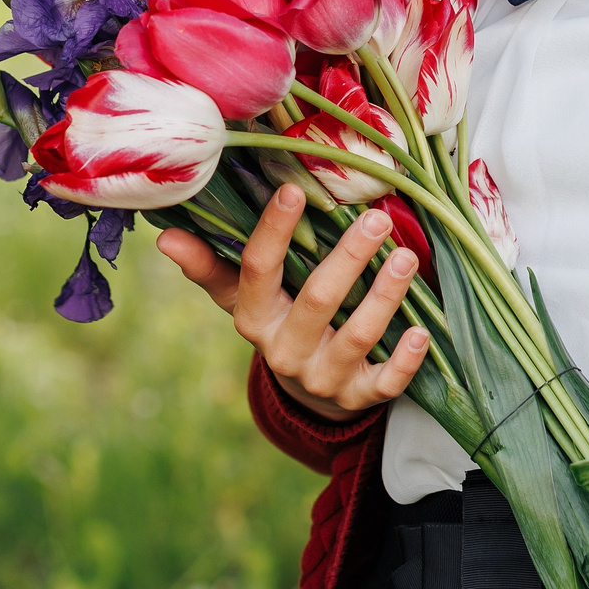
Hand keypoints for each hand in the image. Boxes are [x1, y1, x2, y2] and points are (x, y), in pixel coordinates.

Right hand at [157, 184, 429, 422]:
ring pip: (356, 337)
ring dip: (384, 297)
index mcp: (255, 318)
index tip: (294, 190)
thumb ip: (210, 266)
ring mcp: (323, 377)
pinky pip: (383, 384)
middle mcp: (285, 350)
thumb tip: (166, 235)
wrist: (308, 398)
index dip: (274, 230)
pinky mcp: (358, 398)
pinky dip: (405, 362)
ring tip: (406, 258)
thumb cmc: (280, 324)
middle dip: (348, 258)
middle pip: (317, 300)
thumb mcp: (242, 299)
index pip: (258, 271)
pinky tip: (423, 333)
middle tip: (377, 219)